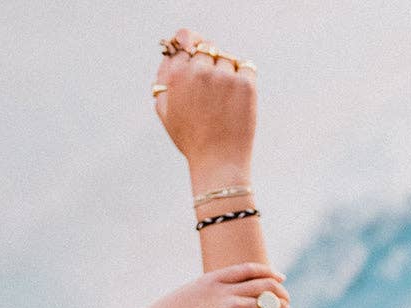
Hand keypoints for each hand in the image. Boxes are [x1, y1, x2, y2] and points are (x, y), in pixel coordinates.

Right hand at [153, 26, 256, 173]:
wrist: (217, 163)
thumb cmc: (191, 140)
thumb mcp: (166, 112)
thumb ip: (164, 79)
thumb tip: (172, 53)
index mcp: (176, 75)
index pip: (185, 40)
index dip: (192, 50)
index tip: (198, 63)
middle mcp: (198, 71)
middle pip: (207, 48)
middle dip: (210, 63)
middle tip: (212, 93)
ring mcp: (223, 76)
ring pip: (227, 59)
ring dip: (227, 75)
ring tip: (223, 104)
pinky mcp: (245, 84)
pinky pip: (246, 68)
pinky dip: (244, 81)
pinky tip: (236, 103)